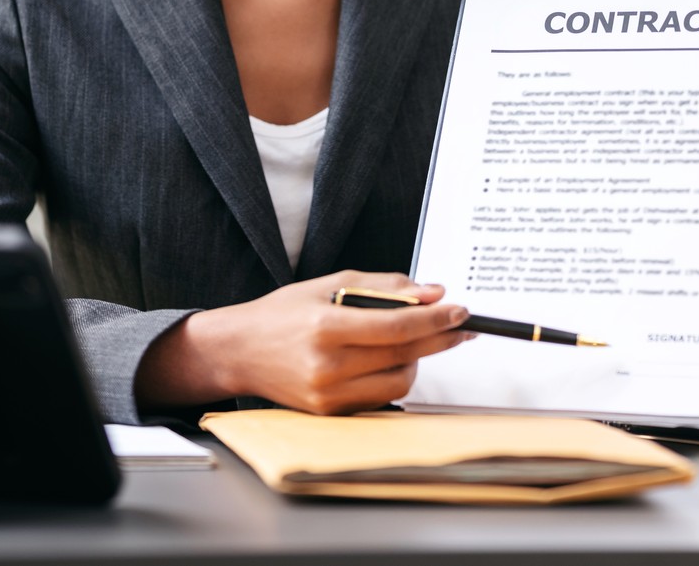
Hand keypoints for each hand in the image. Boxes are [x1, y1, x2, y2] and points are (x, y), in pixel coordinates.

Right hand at [137, 271, 472, 414]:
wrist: (238, 352)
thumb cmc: (282, 314)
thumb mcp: (328, 285)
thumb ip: (383, 287)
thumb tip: (432, 292)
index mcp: (325, 326)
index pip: (397, 325)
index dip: (435, 318)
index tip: (461, 311)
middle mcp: (327, 365)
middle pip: (405, 354)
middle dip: (440, 338)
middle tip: (460, 326)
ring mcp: (329, 395)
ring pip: (400, 381)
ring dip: (416, 359)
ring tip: (410, 341)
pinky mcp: (330, 412)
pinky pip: (380, 396)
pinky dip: (392, 376)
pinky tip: (388, 359)